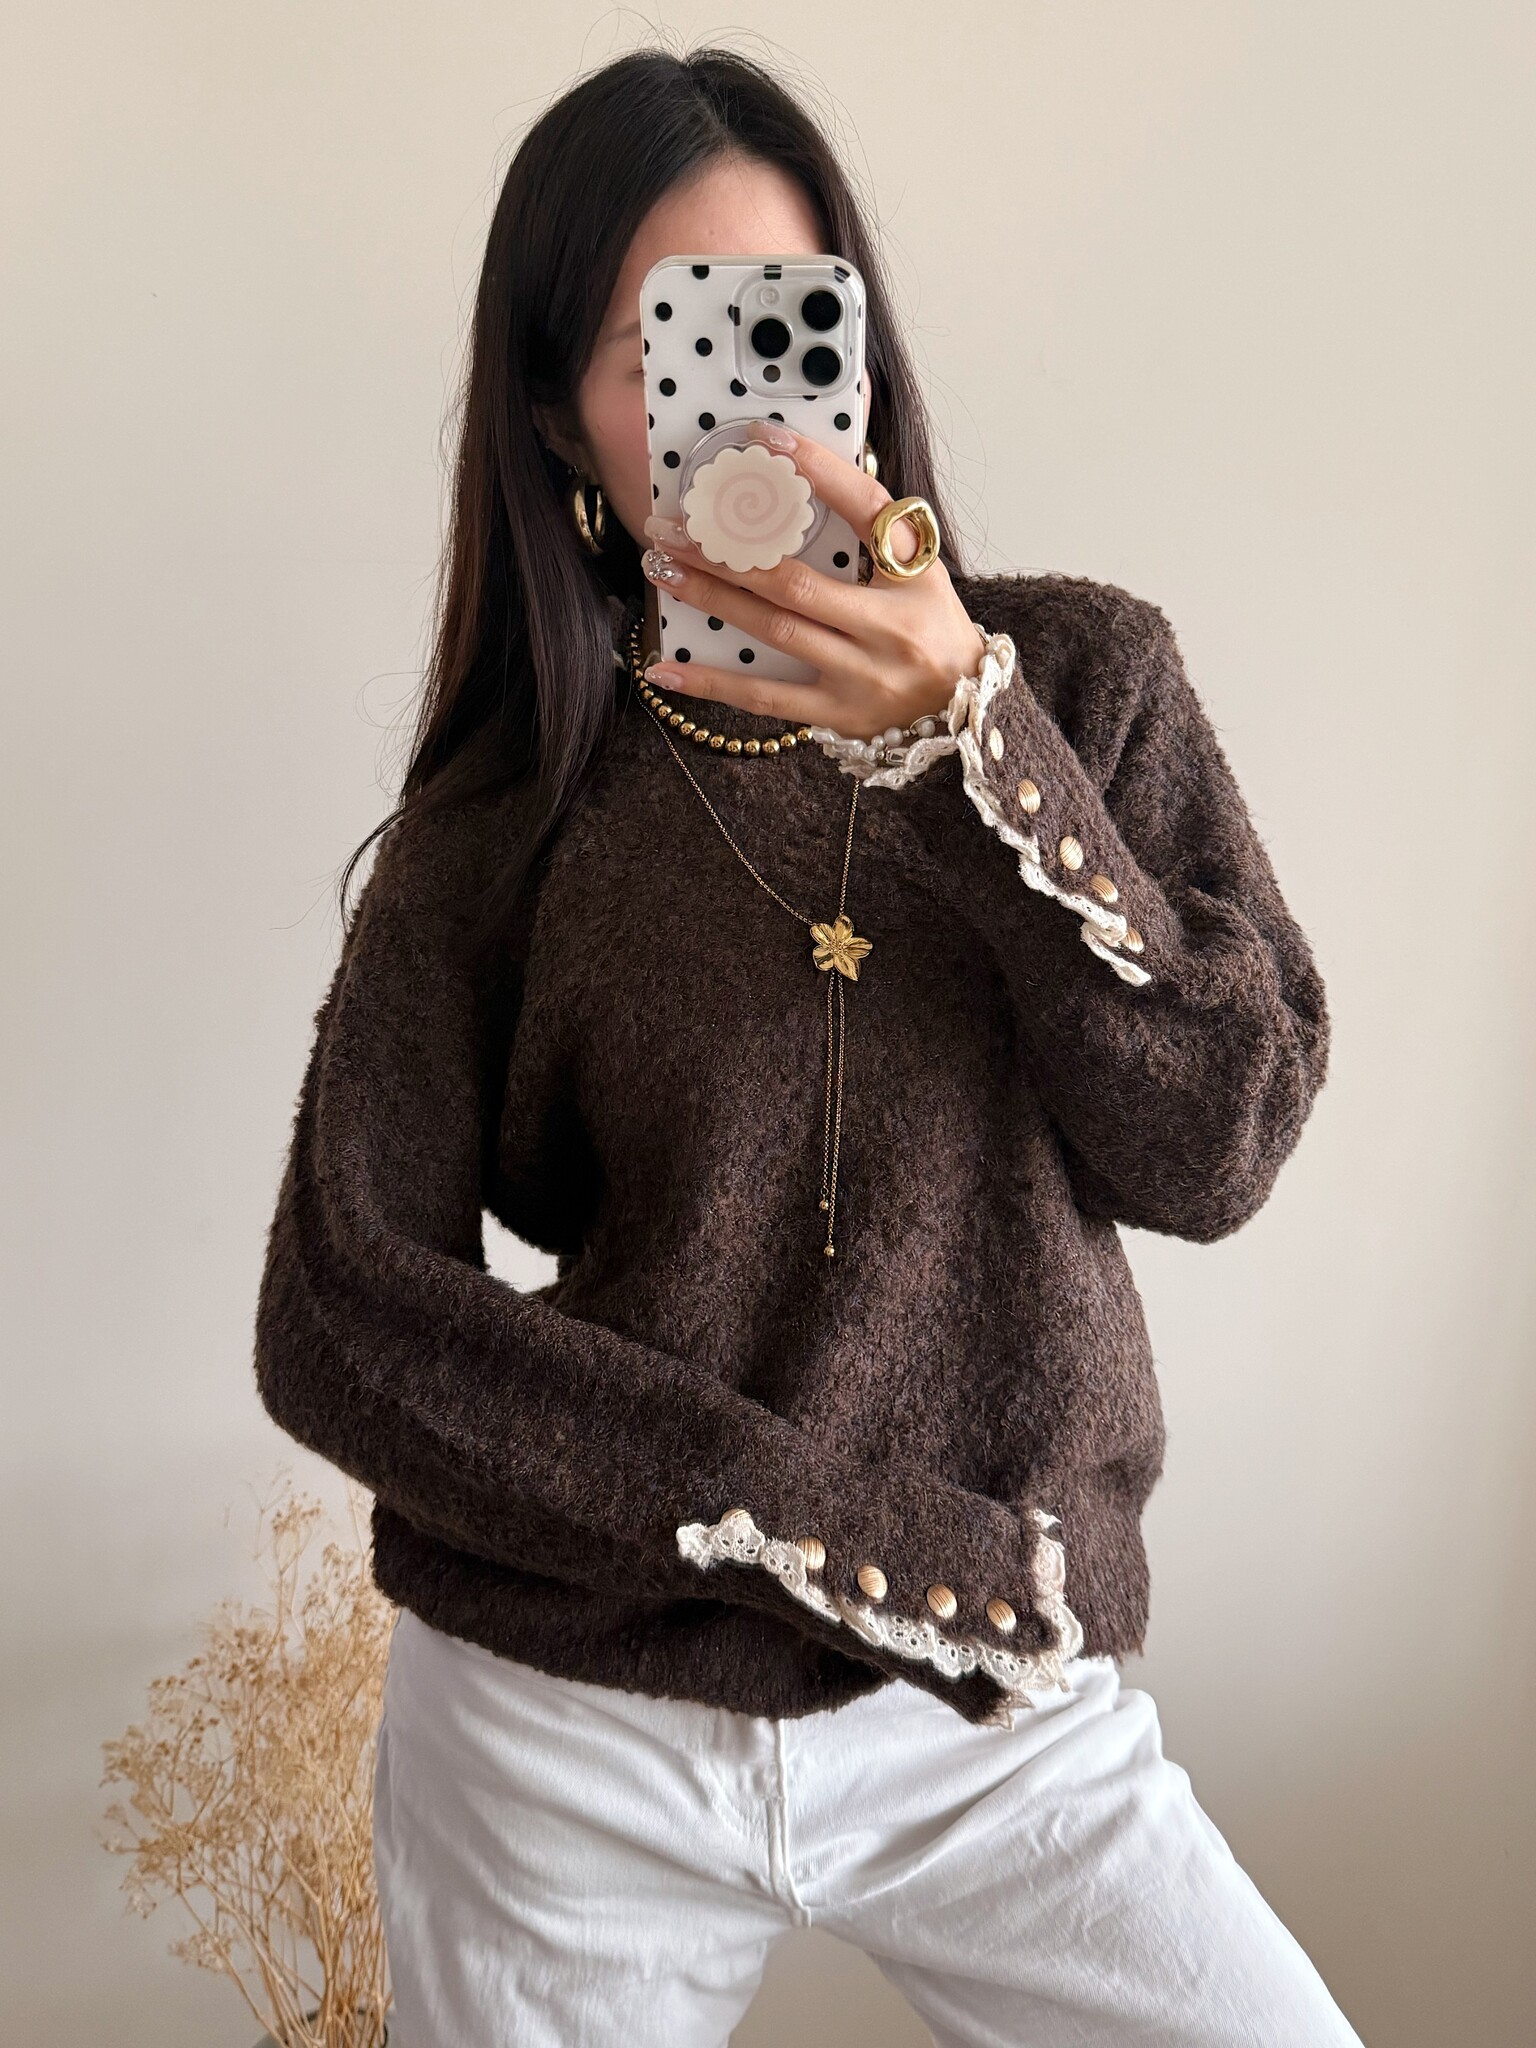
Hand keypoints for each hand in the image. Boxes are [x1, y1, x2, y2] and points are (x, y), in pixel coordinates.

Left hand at [639, 419, 985, 738]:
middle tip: (670, 527)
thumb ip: (871, 527)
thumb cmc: (929, 625)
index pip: (864, 507)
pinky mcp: (839, 714)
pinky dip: (711, 682)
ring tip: (661, 571)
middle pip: (794, 580)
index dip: (816, 468)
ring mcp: (863, 675)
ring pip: (774, 631)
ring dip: (711, 598)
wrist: (965, 708)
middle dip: (724, 551)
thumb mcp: (917, 569)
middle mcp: (890, 626)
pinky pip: (764, 698)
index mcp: (915, 573)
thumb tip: (806, 468)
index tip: (762, 437)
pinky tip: (664, 669)